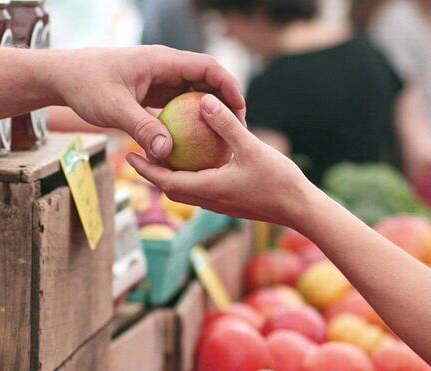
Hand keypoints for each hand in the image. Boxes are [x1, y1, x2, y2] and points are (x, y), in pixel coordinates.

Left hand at [51, 46, 245, 160]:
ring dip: (207, 113)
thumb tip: (167, 153)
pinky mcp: (150, 93)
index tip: (240, 109)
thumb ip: (142, 128)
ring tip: (221, 140)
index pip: (207, 67)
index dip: (228, 86)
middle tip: (237, 130)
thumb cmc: (86, 85)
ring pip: (193, 94)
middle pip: (206, 80)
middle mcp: (164, 67)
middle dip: (224, 102)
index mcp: (162, 61)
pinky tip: (193, 144)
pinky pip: (177, 106)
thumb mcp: (114, 108)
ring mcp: (158, 80)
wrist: (64, 77)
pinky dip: (188, 121)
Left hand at [127, 94, 318, 227]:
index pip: (166, 182)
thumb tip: (203, 101)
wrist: (300, 210)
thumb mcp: (251, 147)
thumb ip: (226, 125)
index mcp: (208, 189)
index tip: (129, 156)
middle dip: (152, 173)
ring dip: (170, 175)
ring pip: (185, 190)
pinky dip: (190, 176)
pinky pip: (201, 188)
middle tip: (138, 153)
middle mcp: (209, 200)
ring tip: (162, 154)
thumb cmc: (279, 181)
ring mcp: (219, 203)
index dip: (146, 169)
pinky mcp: (229, 202)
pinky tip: (196, 159)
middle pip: (170, 188)